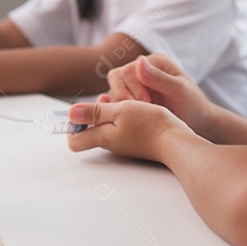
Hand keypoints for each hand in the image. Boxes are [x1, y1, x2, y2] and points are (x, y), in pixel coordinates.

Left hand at [67, 100, 193, 161]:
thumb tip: (70, 113)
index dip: (73, 125)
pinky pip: (123, 129)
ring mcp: (125, 144)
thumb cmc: (150, 125)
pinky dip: (125, 118)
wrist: (176, 141)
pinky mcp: (137, 142)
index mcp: (103, 137)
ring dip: (111, 113)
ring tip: (126, 102)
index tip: (82, 111)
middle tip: (106, 100)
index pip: (74, 141)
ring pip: (108, 128)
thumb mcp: (120, 110)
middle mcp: (111, 144)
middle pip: (91, 132)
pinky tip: (138, 108)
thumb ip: (94, 112)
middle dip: (94, 115)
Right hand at [104, 55, 214, 134]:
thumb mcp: (180, 90)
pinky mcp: (133, 98)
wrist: (197, 121)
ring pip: (114, 89)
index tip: (146, 102)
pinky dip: (117, 109)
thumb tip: (139, 60)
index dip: (133, 86)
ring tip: (134, 116)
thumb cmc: (193, 104)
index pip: (129, 69)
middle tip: (137, 110)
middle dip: (123, 95)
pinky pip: (117, 101)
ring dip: (120, 103)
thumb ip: (160, 77)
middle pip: (117, 77)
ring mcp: (136, 84)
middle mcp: (143, 70)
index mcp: (155, 62)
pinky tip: (124, 118)